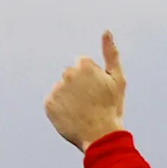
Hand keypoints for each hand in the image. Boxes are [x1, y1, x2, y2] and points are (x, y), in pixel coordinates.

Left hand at [45, 32, 126, 149]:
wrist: (101, 137)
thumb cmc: (112, 108)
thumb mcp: (118, 80)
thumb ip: (111, 53)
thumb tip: (106, 30)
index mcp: (84, 65)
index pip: (82, 65)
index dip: (91, 79)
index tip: (97, 92)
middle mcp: (67, 74)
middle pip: (70, 76)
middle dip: (78, 87)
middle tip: (90, 104)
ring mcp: (57, 89)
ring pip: (61, 90)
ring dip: (68, 98)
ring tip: (81, 112)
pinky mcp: (48, 104)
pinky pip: (53, 103)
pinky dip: (60, 109)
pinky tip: (71, 117)